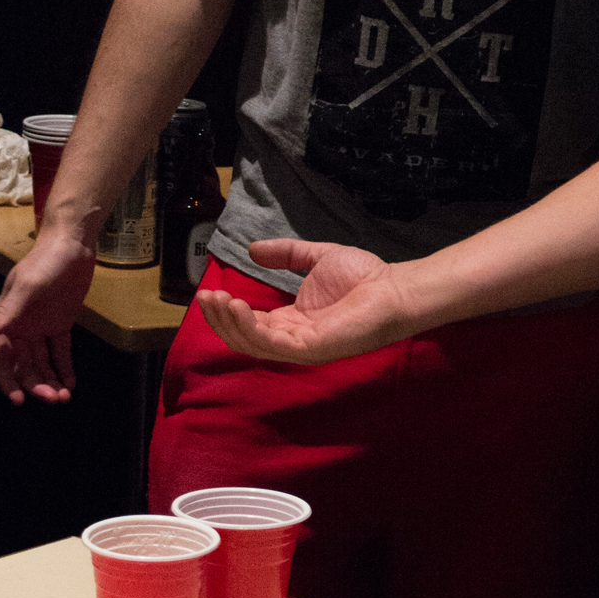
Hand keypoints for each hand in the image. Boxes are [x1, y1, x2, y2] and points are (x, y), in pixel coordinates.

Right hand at [0, 231, 95, 402]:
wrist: (72, 246)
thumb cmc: (45, 263)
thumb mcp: (26, 287)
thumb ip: (7, 313)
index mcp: (6, 320)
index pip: (0, 358)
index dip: (7, 380)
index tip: (19, 399)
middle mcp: (20, 327)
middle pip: (23, 365)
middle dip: (35, 384)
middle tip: (53, 398)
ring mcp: (40, 327)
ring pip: (41, 362)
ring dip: (50, 380)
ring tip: (64, 397)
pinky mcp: (60, 323)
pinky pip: (60, 351)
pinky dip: (64, 367)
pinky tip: (71, 384)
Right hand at [195, 238, 412, 362]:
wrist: (394, 287)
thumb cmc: (364, 275)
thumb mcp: (316, 257)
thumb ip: (286, 254)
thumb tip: (253, 249)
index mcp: (293, 322)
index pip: (250, 324)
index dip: (226, 311)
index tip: (208, 292)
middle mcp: (293, 339)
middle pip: (244, 338)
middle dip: (220, 320)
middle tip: (204, 298)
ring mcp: (301, 347)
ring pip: (252, 345)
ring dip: (229, 324)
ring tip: (216, 300)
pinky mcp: (311, 349)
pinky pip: (272, 345)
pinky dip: (250, 328)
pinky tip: (238, 306)